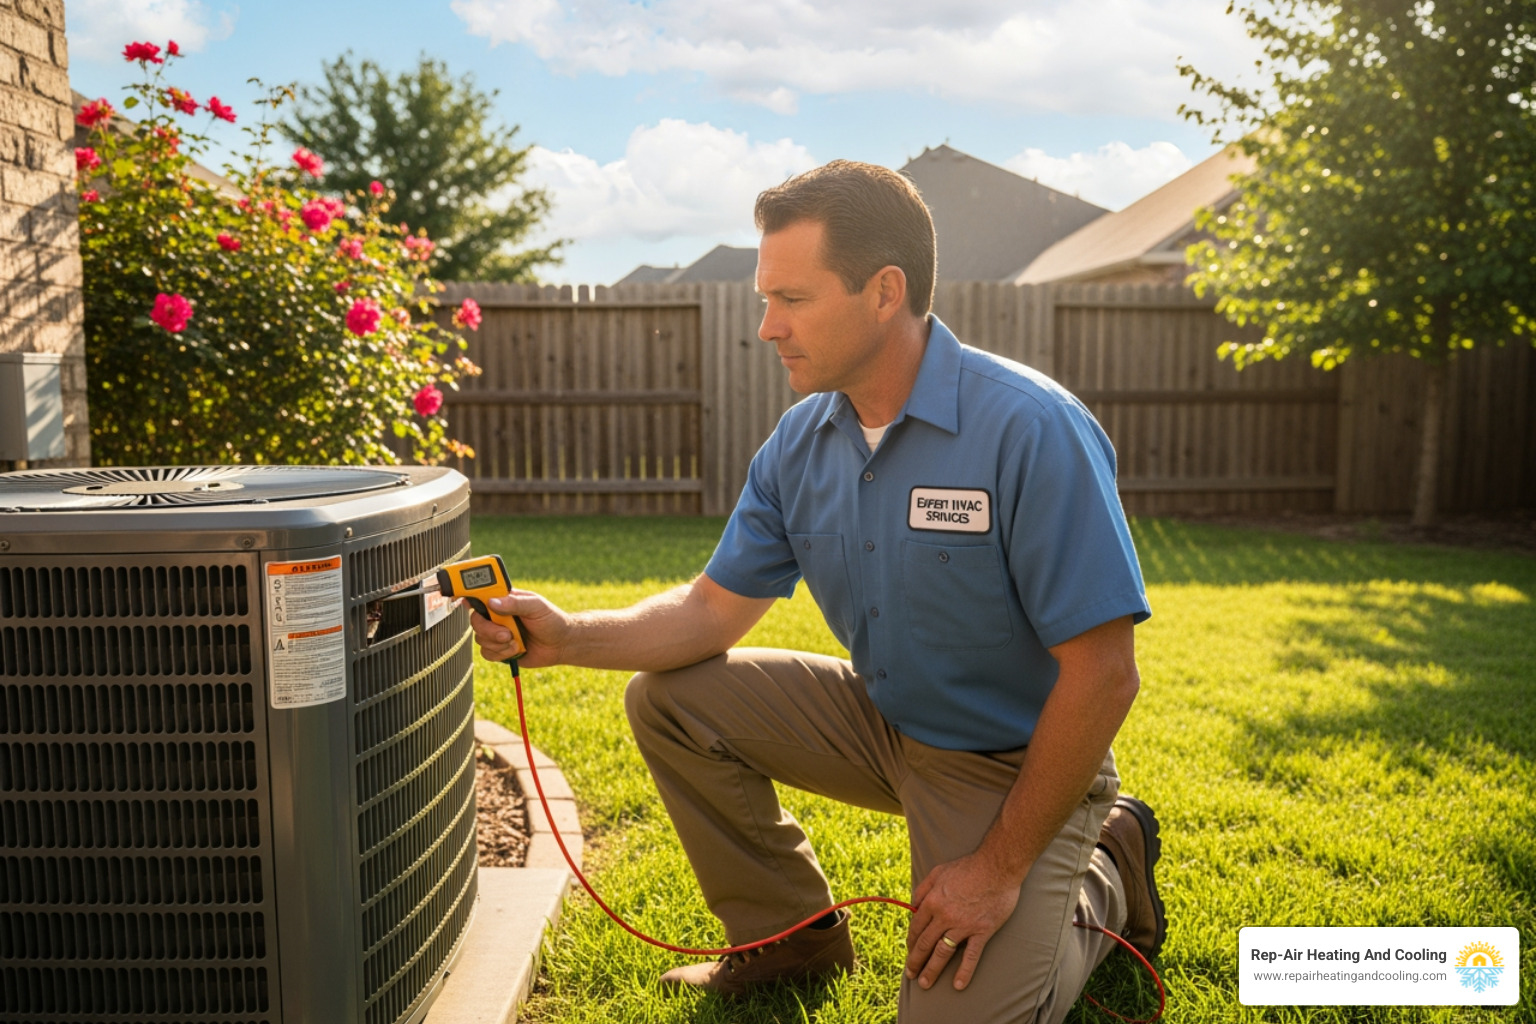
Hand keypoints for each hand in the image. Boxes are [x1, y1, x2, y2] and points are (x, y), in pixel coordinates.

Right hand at [470, 589, 569, 667]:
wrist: (561, 644)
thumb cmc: (551, 620)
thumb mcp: (536, 606)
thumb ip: (515, 603)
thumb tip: (492, 602)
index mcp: (503, 599)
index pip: (480, 593)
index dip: (467, 594)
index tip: (462, 599)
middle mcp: (496, 615)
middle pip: (475, 620)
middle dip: (488, 629)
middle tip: (506, 633)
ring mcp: (496, 632)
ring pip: (480, 638)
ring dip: (498, 643)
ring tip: (516, 641)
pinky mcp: (499, 649)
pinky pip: (487, 653)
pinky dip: (501, 654)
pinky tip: (516, 650)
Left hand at [904, 851, 1021, 991]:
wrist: (997, 867)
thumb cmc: (968, 867)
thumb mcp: (938, 872)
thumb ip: (923, 889)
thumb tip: (913, 907)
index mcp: (932, 901)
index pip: (916, 928)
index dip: (911, 943)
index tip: (910, 952)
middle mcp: (944, 916)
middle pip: (925, 943)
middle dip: (916, 961)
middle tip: (911, 975)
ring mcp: (963, 925)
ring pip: (943, 953)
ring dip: (932, 970)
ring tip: (925, 984)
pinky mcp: (982, 931)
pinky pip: (971, 955)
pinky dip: (964, 971)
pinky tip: (958, 985)